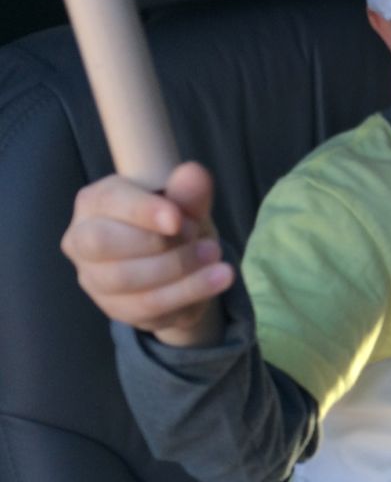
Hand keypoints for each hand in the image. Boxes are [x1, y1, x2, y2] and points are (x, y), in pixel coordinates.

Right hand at [61, 161, 233, 345]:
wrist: (181, 267)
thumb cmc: (173, 223)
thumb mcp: (186, 204)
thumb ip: (188, 191)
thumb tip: (193, 173)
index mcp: (95, 201)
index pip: (108, 201)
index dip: (141, 210)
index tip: (176, 219)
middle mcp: (81, 240)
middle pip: (102, 243)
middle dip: (156, 243)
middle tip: (200, 238)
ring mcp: (94, 278)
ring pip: (125, 279)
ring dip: (178, 269)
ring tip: (215, 257)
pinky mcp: (114, 308)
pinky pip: (147, 305)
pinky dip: (186, 292)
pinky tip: (216, 279)